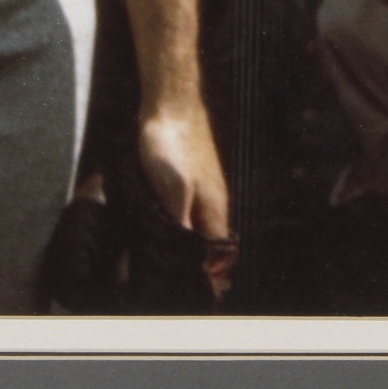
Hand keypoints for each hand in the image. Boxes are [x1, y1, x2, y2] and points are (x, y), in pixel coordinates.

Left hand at [137, 97, 233, 292]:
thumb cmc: (171, 143)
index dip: (211, 272)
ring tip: (169, 253)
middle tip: (177, 273)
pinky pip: (194, 207)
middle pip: (214, 240)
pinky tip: (167, 221)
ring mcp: (206, 186)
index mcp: (214, 208)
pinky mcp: (195, 174)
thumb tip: (189, 256)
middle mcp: (215, 200)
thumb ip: (181, 223)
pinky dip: (185, 221)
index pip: (220, 252)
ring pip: (204, 223)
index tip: (196, 286)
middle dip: (202, 260)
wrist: (172, 103)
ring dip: (193, 240)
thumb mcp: (172, 189)